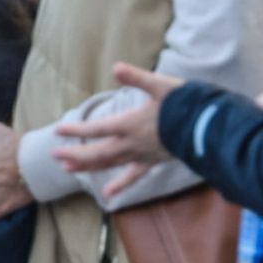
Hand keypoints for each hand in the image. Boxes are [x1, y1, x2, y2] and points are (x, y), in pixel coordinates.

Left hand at [50, 63, 184, 198]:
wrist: (208, 128)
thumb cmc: (185, 104)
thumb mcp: (160, 85)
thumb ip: (136, 77)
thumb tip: (116, 67)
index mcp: (130, 124)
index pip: (96, 128)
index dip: (76, 129)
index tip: (57, 131)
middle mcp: (132, 143)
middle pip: (97, 152)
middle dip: (75, 153)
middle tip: (54, 154)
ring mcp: (141, 155)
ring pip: (110, 164)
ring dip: (88, 166)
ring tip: (68, 169)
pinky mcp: (153, 161)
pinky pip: (133, 176)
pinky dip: (120, 185)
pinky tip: (107, 195)